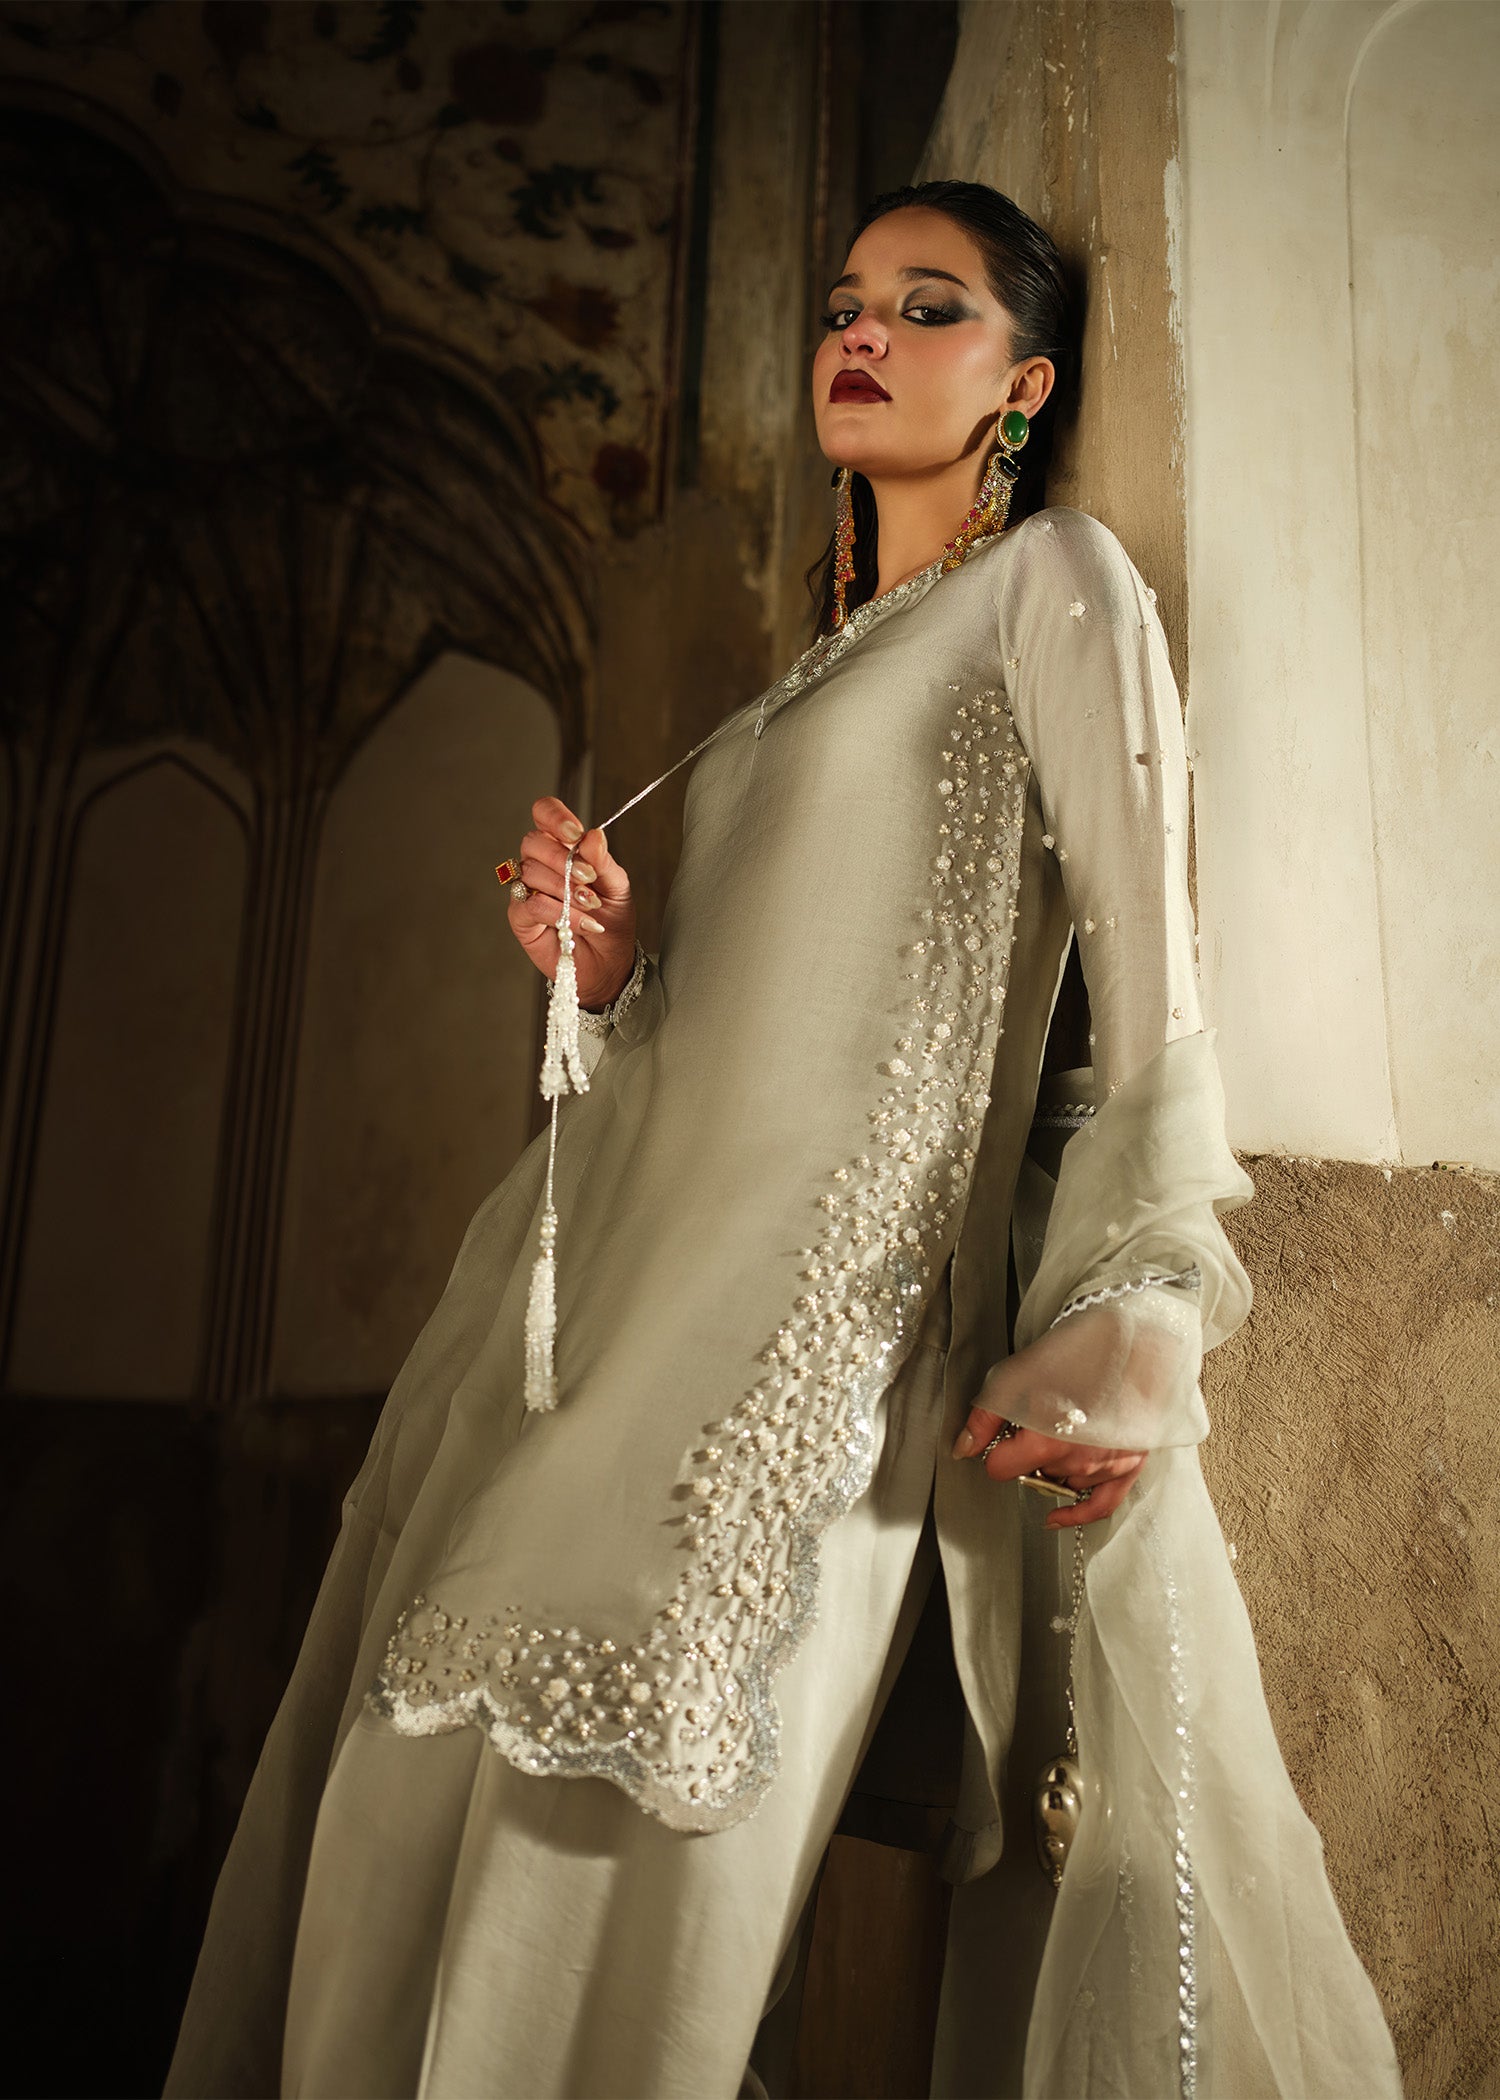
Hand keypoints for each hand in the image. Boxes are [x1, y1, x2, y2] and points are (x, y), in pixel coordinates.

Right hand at [508, 796, 637, 1011]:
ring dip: (565, 889)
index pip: (544, 814)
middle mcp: (540, 864)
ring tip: (592, 906)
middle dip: (563, 859)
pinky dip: (559, 912)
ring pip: (531, 873)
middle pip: (532, 841)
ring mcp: (527, 890)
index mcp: (563, 847)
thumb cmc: (612, 921)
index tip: (575, 833)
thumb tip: (593, 835)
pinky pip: (531, 904)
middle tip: (589, 879)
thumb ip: (603, 862)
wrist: (610, 963)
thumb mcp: (617, 888)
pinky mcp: (520, 918)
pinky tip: (582, 923)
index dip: (554, 816)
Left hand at [951, 1322, 1147, 1529]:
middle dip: (1028, 1456)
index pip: (1000, 1469)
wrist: (1122, 1341)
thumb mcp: (1012, 1380)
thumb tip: (964, 1449)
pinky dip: (1077, 1514)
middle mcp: (1077, 1461)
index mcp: (1045, 1443)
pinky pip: (1101, 1505)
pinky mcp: (1129, 1465)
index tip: (1002, 1436)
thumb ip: (984, 1420)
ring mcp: (1105, 1466)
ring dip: (1056, 1466)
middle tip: (1035, 1424)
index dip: (996, 1451)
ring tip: (1060, 1433)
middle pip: (1033, 1475)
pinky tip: (1057, 1517)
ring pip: (1063, 1482)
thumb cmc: (1069, 1355)